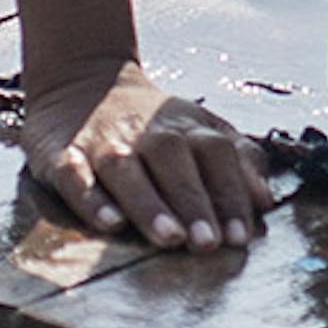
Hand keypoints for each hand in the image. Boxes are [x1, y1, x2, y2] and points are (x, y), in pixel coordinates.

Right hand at [15, 56, 277, 251]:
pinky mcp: (63, 155)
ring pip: (126, 169)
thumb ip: (239, 162)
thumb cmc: (155, 127)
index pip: (216, 155)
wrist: (81, 83)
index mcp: (186, 128)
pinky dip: (91, 199)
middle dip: (192, 202)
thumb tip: (265, 200)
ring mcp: (103, 143)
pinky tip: (110, 223)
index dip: (230, 193)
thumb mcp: (203, 131)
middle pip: (173, 162)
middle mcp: (146, 133)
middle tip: (208, 243)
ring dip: (149, 203)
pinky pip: (75, 175)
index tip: (240, 236)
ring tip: (169, 237)